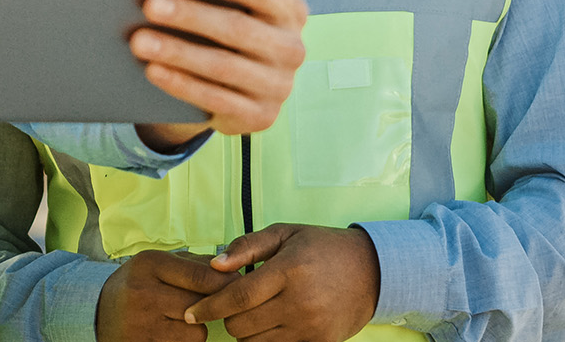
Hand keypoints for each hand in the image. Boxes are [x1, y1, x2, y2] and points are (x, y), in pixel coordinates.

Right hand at [96, 250, 236, 341]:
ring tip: (180, 321)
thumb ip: (193, 264)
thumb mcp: (156, 264)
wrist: (98, 312)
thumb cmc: (137, 285)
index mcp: (149, 264)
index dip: (226, 283)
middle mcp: (143, 293)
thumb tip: (231, 271)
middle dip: (211, 306)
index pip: (200, 275)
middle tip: (209, 304)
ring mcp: (141, 324)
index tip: (238, 286)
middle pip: (202, 305)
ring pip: (196, 333)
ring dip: (197, 330)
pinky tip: (170, 334)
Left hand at [134, 0, 317, 142]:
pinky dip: (181, 84)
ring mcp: (279, 86)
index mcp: (292, 10)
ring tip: (139, 39)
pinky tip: (153, 70)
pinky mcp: (260, 117)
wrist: (234, 81)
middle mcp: (292, 49)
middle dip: (190, 16)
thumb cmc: (235, 18)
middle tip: (149, 5)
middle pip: (238, 28)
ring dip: (178, 52)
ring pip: (223, 66)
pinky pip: (216, 101)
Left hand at [187, 223, 379, 340]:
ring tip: (255, 311)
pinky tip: (269, 323)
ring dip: (246, 330)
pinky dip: (266, 340)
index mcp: (288, 271)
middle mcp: (300, 303)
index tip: (191, 312)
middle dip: (227, 317)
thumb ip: (247, 247)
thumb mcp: (285, 233)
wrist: (372, 271)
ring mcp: (311, 327)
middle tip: (233, 303)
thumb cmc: (323, 247)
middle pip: (242, 325)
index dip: (209, 307)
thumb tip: (214, 264)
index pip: (237, 297)